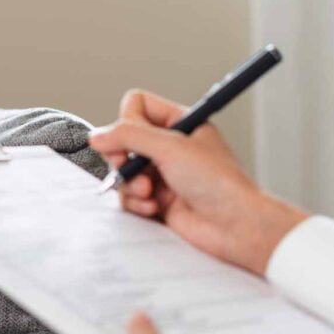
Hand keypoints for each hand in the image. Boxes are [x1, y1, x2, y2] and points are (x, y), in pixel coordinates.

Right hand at [90, 90, 308, 274]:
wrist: (237, 226)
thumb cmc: (219, 182)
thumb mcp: (170, 147)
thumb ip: (128, 136)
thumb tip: (96, 136)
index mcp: (180, 123)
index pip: (137, 106)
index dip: (128, 120)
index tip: (133, 137)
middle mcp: (170, 147)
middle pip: (123, 139)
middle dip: (125, 157)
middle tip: (132, 166)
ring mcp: (163, 174)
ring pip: (123, 170)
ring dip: (131, 183)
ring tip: (150, 192)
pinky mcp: (158, 200)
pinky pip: (129, 196)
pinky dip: (137, 202)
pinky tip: (155, 207)